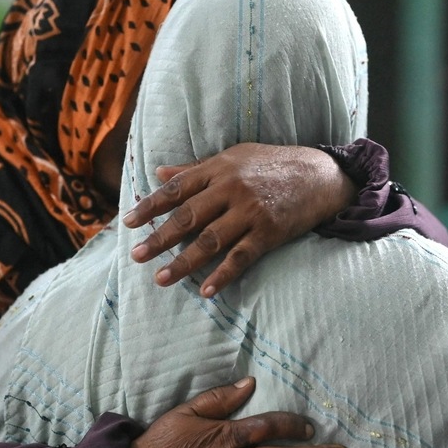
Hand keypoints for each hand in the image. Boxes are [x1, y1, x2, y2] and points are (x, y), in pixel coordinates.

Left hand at [121, 142, 354, 296]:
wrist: (320, 175)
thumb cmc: (273, 164)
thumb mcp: (234, 157)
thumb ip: (195, 169)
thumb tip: (159, 173)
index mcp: (219, 169)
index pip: (176, 189)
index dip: (150, 206)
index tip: (128, 222)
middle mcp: (231, 189)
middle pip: (188, 217)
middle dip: (159, 238)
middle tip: (136, 255)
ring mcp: (250, 212)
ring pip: (209, 241)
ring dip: (183, 263)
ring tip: (161, 279)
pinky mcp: (269, 233)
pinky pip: (240, 258)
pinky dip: (222, 275)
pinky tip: (205, 290)